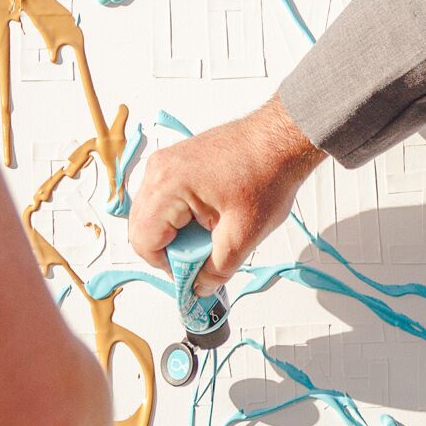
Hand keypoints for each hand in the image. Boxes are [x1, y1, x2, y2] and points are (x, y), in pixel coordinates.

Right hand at [126, 96, 325, 283]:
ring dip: (179, 232)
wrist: (282, 139)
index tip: (192, 274)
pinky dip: (183, 216)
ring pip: (154, 215)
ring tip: (212, 232)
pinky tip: (211, 217)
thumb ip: (217, 269)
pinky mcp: (177, 163)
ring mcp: (166, 164)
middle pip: (144, 228)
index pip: (143, 241)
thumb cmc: (268, 173)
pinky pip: (166, 199)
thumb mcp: (244, 235)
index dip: (167, 266)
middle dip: (172, 249)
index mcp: (167, 186)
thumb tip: (200, 287)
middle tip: (205, 254)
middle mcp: (159, 170)